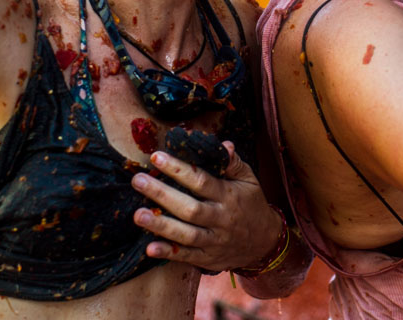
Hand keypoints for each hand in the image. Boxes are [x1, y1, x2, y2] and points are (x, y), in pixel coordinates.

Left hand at [131, 142, 283, 271]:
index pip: (201, 181)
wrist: (265, 242)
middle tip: (138, 181)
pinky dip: (169, 253)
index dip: (178, 169)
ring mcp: (214, 240)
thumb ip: (233, 163)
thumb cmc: (251, 204)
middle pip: (189, 208)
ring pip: (186, 234)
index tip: (156, 157)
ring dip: (161, 225)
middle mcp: (220, 219)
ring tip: (138, 215)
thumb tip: (223, 144)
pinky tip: (149, 248)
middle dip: (162, 194)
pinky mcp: (208, 258)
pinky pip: (187, 257)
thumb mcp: (249, 180)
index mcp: (228, 196)